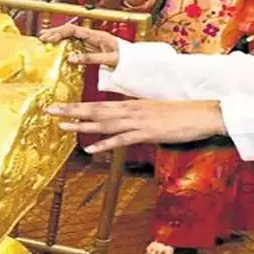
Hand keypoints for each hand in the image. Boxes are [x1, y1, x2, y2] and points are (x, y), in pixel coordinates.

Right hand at [39, 23, 119, 66]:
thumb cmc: (125, 57)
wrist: (135, 59)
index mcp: (96, 35)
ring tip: (45, 40)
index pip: (73, 29)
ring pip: (71, 35)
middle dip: (55, 32)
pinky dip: (65, 44)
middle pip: (69, 30)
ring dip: (58, 37)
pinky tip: (57, 47)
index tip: (49, 38)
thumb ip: (90, 58)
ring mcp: (91, 40)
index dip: (59, 33)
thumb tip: (70, 58)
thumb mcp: (109, 59)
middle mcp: (92, 35)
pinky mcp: (92, 46)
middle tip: (42, 38)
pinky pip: (75, 43)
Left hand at [48, 100, 225, 153]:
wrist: (203, 113)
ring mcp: (138, 121)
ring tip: (61, 127)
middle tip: (49, 111)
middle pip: (95, 110)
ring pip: (104, 122)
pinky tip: (90, 149)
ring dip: (81, 125)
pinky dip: (105, 144)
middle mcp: (131, 109)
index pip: (100, 104)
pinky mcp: (147, 132)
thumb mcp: (154, 112)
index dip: (79, 106)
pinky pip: (122, 139)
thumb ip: (137, 115)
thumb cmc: (181, 114)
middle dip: (71, 111)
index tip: (60, 106)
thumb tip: (124, 121)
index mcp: (132, 104)